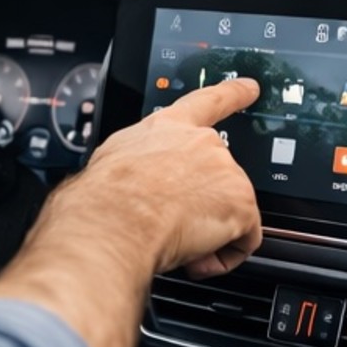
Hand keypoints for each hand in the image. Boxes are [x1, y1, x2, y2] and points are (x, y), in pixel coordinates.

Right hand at [0, 77, 261, 346]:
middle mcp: (199, 142)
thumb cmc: (96, 201)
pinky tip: (197, 259)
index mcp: (164, 128)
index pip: (206, 102)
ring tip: (175, 243)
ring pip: (230, 208)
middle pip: (219, 172)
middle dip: (202, 201)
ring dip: (208, 230)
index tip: (250, 87)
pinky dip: (225, 254)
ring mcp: (225, 171)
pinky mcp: (241, 203)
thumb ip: (132, 164)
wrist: (109, 223)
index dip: (232, 93)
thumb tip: (122, 184)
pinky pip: (245, 238)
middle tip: (174, 225)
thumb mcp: (107, 165)